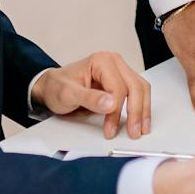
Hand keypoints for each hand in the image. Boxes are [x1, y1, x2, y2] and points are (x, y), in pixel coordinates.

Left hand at [32, 51, 150, 138]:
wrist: (51, 87)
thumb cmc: (57, 87)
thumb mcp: (67, 94)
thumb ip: (89, 98)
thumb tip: (111, 103)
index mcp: (102, 61)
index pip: (118, 87)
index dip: (117, 111)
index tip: (110, 129)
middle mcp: (114, 62)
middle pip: (135, 86)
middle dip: (136, 111)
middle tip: (134, 132)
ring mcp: (120, 71)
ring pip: (141, 88)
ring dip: (143, 110)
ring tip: (141, 129)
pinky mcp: (122, 81)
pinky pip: (138, 92)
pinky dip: (141, 107)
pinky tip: (140, 120)